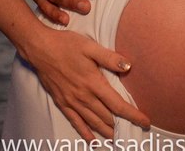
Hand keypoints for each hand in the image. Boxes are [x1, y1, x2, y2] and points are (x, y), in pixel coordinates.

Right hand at [21, 25, 149, 139]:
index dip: (133, 115)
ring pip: (93, 122)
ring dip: (107, 131)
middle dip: (122, 125)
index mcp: (93, 83)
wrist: (39, 49)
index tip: (145, 121)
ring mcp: (72, 101)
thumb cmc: (65, 44)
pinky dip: (85, 132)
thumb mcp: (90, 47)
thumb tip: (128, 66)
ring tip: (118, 138)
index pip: (118, 105)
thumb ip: (110, 58)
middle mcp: (84, 96)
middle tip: (135, 131)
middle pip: (107, 117)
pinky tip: (92, 140)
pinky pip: (75, 122)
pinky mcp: (61, 103)